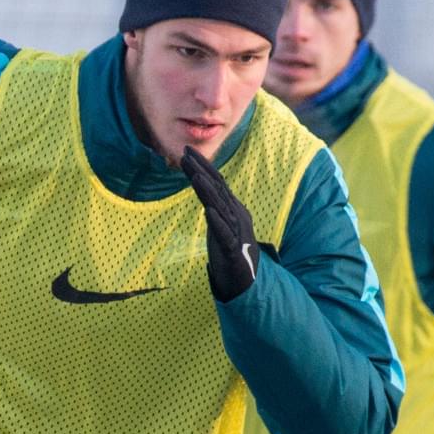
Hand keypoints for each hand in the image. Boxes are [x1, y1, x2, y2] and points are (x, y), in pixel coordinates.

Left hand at [181, 146, 261, 301]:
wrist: (247, 281)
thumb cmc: (230, 252)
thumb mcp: (219, 226)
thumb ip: (213, 208)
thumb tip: (202, 192)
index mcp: (232, 210)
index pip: (216, 184)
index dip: (202, 167)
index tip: (186, 152)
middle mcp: (236, 216)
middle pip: (217, 190)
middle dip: (202, 171)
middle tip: (186, 154)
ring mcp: (236, 233)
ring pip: (221, 208)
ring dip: (208, 192)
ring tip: (196, 177)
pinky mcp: (234, 251)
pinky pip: (225, 235)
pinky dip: (218, 222)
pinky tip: (209, 212)